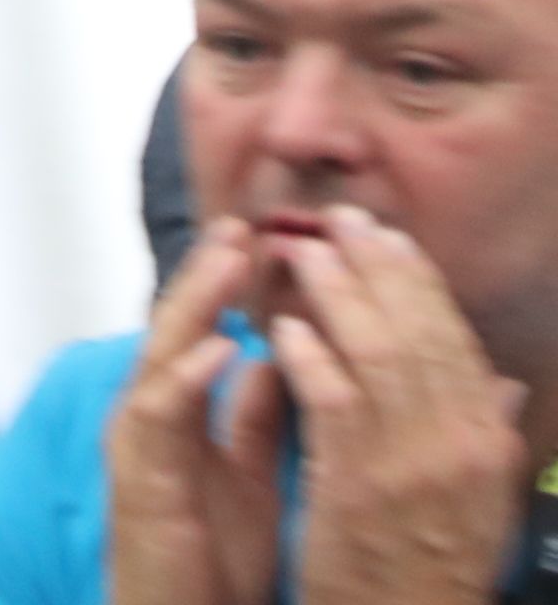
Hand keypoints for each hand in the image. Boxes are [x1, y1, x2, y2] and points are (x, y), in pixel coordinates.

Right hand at [108, 220, 286, 604]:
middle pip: (175, 329)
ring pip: (161, 354)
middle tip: (241, 226)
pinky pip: (162, 415)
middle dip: (208, 275)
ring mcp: (138, 444)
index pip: (199, 333)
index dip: (226, 287)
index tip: (262, 240)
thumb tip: (271, 358)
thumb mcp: (246, 475)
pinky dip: (190, 375)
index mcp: (176, 415)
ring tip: (230, 260)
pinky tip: (222, 345)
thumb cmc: (208, 562)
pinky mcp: (141, 476)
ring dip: (196, 304)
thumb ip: (251, 416)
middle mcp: (148, 418)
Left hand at [271, 206, 532, 603]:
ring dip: (335, 294)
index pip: (456, 341)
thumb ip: (486, 435)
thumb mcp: (479, 500)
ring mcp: (409, 464)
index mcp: (486, 444)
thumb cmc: (432, 562)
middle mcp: (458, 446)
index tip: (389, 238)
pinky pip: (332, 400)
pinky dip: (308, 356)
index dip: (420, 283)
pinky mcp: (355, 484)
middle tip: (341, 221)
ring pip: (374, 353)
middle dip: (378, 268)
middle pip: (417, 333)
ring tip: (301, 254)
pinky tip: (283, 328)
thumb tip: (500, 383)